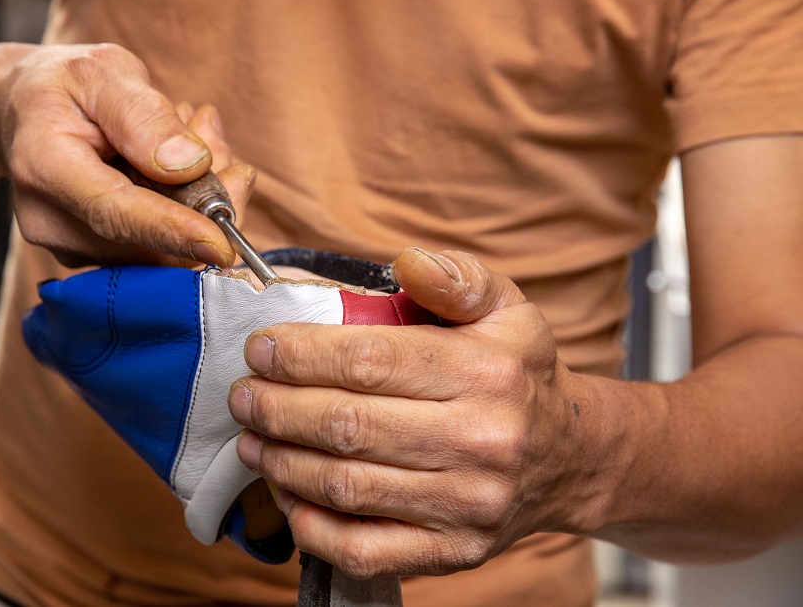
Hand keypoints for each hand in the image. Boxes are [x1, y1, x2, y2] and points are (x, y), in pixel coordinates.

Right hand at [0, 43, 253, 266]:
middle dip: (204, 199)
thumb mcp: (102, 72)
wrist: (20, 114)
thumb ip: (144, 115)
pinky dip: (187, 210)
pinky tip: (180, 163)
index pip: (115, 212)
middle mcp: (50, 221)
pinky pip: (159, 248)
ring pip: (163, 249)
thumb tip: (190, 163)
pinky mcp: (94, 258)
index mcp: (43, 166)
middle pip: (149, 242)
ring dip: (200, 198)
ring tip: (190, 132)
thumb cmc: (62, 88)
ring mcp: (70, 247)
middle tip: (211, 133)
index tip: (222, 244)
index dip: (172, 230)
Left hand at [228, 248, 590, 577]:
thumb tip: (407, 261)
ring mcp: (468, 505)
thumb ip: (456, 278)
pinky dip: (311, 526)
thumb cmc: (518, 374)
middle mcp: (482, 441)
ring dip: (282, 462)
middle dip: (276, 408)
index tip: (261, 348)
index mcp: (488, 371)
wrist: (570, 457)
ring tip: (253, 438)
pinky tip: (287, 494)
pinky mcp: (454, 552)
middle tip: (243, 395)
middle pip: (349, 426)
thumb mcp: (506, 307)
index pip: (371, 361)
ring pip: (347, 487)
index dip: (301, 355)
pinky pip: (365, 550)